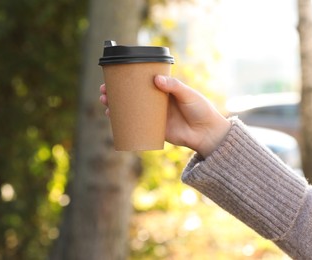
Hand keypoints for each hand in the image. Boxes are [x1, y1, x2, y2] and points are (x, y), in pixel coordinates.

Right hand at [99, 76, 230, 156]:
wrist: (207, 133)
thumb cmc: (200, 110)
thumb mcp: (188, 94)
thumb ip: (174, 87)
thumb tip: (156, 80)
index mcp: (163, 90)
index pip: (142, 82)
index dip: (127, 79)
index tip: (114, 77)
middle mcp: (156, 102)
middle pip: (132, 95)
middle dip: (116, 93)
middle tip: (104, 91)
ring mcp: (154, 116)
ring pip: (131, 110)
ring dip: (116, 107)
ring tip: (105, 104)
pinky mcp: (155, 129)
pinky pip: (137, 126)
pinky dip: (124, 123)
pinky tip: (113, 120)